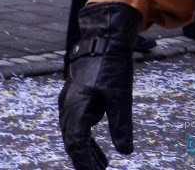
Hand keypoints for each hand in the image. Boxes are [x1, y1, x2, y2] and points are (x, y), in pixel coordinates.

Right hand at [59, 1, 141, 168]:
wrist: (104, 37)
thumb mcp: (120, 95)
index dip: (85, 162)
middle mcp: (68, 105)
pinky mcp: (75, 95)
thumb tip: (126, 152)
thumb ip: (121, 125)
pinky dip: (85, 136)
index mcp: (76, 107)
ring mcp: (69, 99)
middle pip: (71, 141)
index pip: (76, 144)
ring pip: (73, 132)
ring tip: (101, 164)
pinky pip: (76, 122)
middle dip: (84, 159)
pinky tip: (95, 143)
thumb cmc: (112, 64)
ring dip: (85, 149)